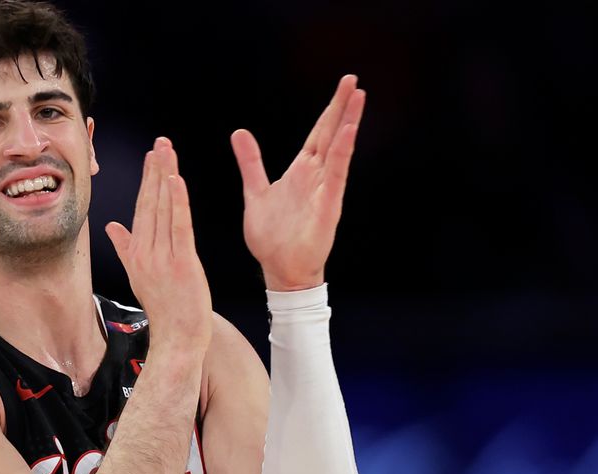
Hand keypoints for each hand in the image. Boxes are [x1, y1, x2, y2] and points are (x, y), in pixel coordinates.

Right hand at [106, 137, 211, 354]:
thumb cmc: (164, 308)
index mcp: (136, 253)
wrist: (178, 338)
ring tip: (167, 152)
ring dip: (165, 178)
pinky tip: (176, 181)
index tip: (152, 157)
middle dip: (155, 171)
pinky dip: (177, 203)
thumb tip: (112, 226)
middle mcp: (145, 252)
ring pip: (163, 210)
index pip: (142, 209)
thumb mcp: (140, 274)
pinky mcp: (182, 264)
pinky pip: (179, 227)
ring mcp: (162, 258)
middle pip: (150, 204)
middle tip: (160, 143)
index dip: (147, 181)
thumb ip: (126, 248)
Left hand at [232, 75, 365, 290]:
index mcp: (301, 171)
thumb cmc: (272, 236)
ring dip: (348, 123)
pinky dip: (342, 153)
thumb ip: (251, 162)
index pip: (318, 133)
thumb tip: (239, 133)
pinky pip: (337, 176)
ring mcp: (325, 190)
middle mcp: (316, 176)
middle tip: (353, 80)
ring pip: (338, 149)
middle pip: (331, 134)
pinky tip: (348, 133)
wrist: (278, 269)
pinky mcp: (328, 207)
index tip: (344, 85)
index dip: (329, 109)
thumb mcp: (255, 191)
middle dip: (341, 107)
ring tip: (358, 97)